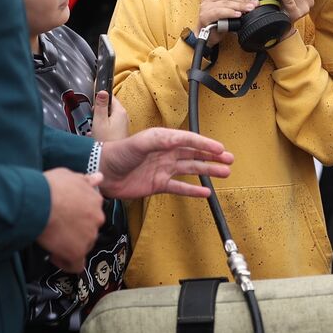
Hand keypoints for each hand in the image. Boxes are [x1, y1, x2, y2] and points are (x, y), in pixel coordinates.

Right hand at [39, 169, 105, 272]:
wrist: (39, 202)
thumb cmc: (50, 187)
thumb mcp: (69, 176)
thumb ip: (86, 180)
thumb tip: (99, 178)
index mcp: (96, 201)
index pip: (92, 213)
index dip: (78, 217)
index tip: (65, 217)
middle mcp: (97, 219)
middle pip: (89, 230)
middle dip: (76, 231)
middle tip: (57, 229)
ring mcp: (88, 236)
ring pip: (83, 246)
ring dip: (70, 245)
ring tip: (52, 240)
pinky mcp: (77, 252)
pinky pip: (76, 265)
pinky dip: (66, 263)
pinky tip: (54, 255)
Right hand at [90, 91, 130, 142]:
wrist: (112, 158)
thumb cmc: (106, 141)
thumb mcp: (99, 121)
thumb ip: (100, 106)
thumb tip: (102, 91)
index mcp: (120, 111)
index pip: (111, 96)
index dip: (101, 98)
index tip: (93, 102)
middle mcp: (124, 116)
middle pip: (109, 106)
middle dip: (99, 110)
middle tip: (93, 118)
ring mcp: (123, 124)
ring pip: (109, 116)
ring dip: (100, 120)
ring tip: (95, 128)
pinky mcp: (120, 131)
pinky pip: (110, 124)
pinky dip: (103, 126)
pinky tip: (98, 134)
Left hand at [98, 127, 234, 199]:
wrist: (103, 173)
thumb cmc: (118, 153)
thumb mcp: (139, 143)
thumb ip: (159, 141)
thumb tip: (179, 140)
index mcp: (163, 140)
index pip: (189, 141)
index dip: (205, 144)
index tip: (220, 149)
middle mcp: (166, 154)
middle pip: (195, 155)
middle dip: (212, 156)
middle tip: (229, 159)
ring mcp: (164, 170)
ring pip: (191, 170)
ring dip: (208, 171)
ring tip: (225, 172)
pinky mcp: (158, 185)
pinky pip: (179, 187)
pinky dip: (193, 190)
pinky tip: (206, 192)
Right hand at [197, 0, 255, 38]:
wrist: (207, 36)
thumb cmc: (217, 22)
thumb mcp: (228, 10)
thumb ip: (235, 3)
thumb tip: (250, 2)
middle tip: (254, 3)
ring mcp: (206, 6)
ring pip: (225, 3)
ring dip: (239, 6)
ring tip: (249, 8)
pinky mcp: (205, 16)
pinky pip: (219, 12)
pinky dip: (229, 12)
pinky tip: (237, 14)